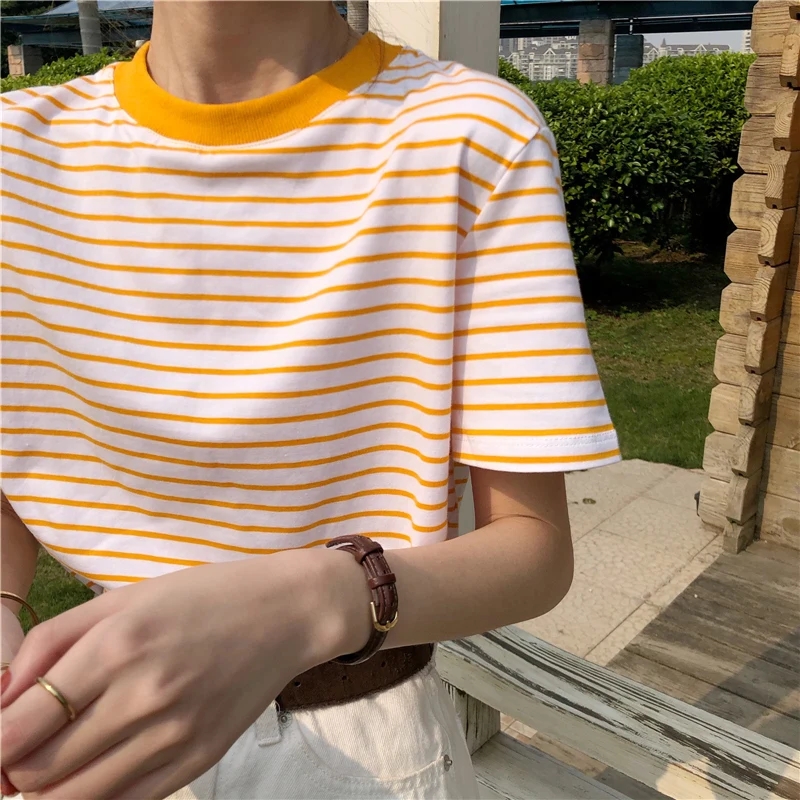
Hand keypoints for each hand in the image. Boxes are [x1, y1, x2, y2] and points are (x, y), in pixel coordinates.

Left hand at [0, 548, 369, 799]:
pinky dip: (95, 796)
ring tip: (56, 758)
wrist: (287, 614)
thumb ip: (52, 643)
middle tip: (24, 746)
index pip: (18, 727)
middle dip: (13, 767)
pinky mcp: (198, 761)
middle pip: (37, 772)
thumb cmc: (203, 597)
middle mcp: (144, 696)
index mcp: (119, 645)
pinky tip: (98, 767)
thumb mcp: (124, 598)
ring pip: (74, 799)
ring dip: (47, 788)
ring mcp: (174, 735)